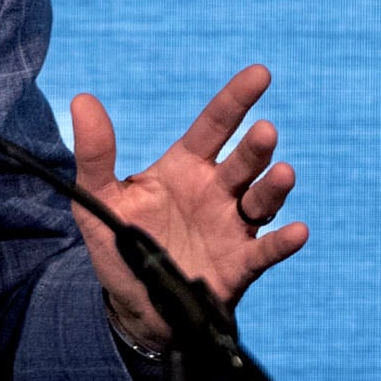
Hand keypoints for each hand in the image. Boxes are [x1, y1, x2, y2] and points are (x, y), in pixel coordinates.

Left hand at [70, 64, 309, 351]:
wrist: (135, 306)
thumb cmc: (122, 245)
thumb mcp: (99, 199)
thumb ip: (95, 153)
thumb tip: (82, 99)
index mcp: (186, 168)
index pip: (215, 125)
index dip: (236, 99)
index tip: (260, 74)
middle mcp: (216, 191)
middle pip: (243, 161)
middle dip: (256, 147)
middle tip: (264, 132)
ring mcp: (232, 227)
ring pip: (262, 199)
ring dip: (275, 187)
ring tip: (283, 173)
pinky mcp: (240, 264)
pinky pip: (266, 251)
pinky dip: (283, 242)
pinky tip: (298, 232)